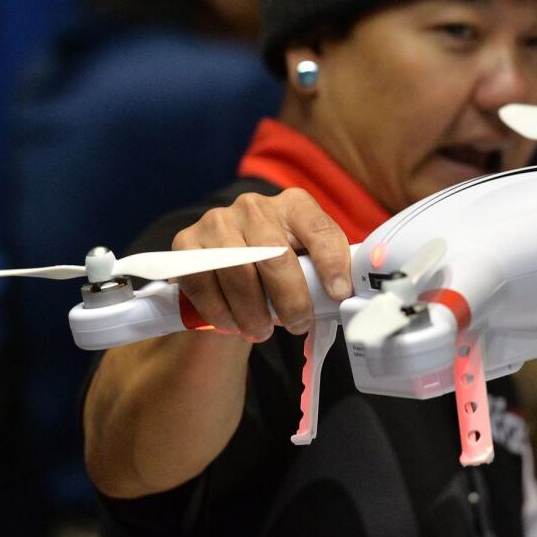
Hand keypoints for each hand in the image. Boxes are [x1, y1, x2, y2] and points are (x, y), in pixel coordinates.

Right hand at [172, 188, 352, 340]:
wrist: (226, 264)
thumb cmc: (278, 267)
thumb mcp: (304, 260)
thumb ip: (324, 272)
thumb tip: (351, 301)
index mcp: (293, 205)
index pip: (319, 230)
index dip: (332, 263)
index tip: (339, 295)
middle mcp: (254, 206)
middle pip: (276, 254)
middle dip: (290, 298)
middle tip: (297, 325)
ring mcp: (217, 221)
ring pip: (238, 272)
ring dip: (252, 311)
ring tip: (262, 331)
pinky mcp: (186, 241)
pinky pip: (203, 282)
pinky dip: (220, 311)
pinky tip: (232, 324)